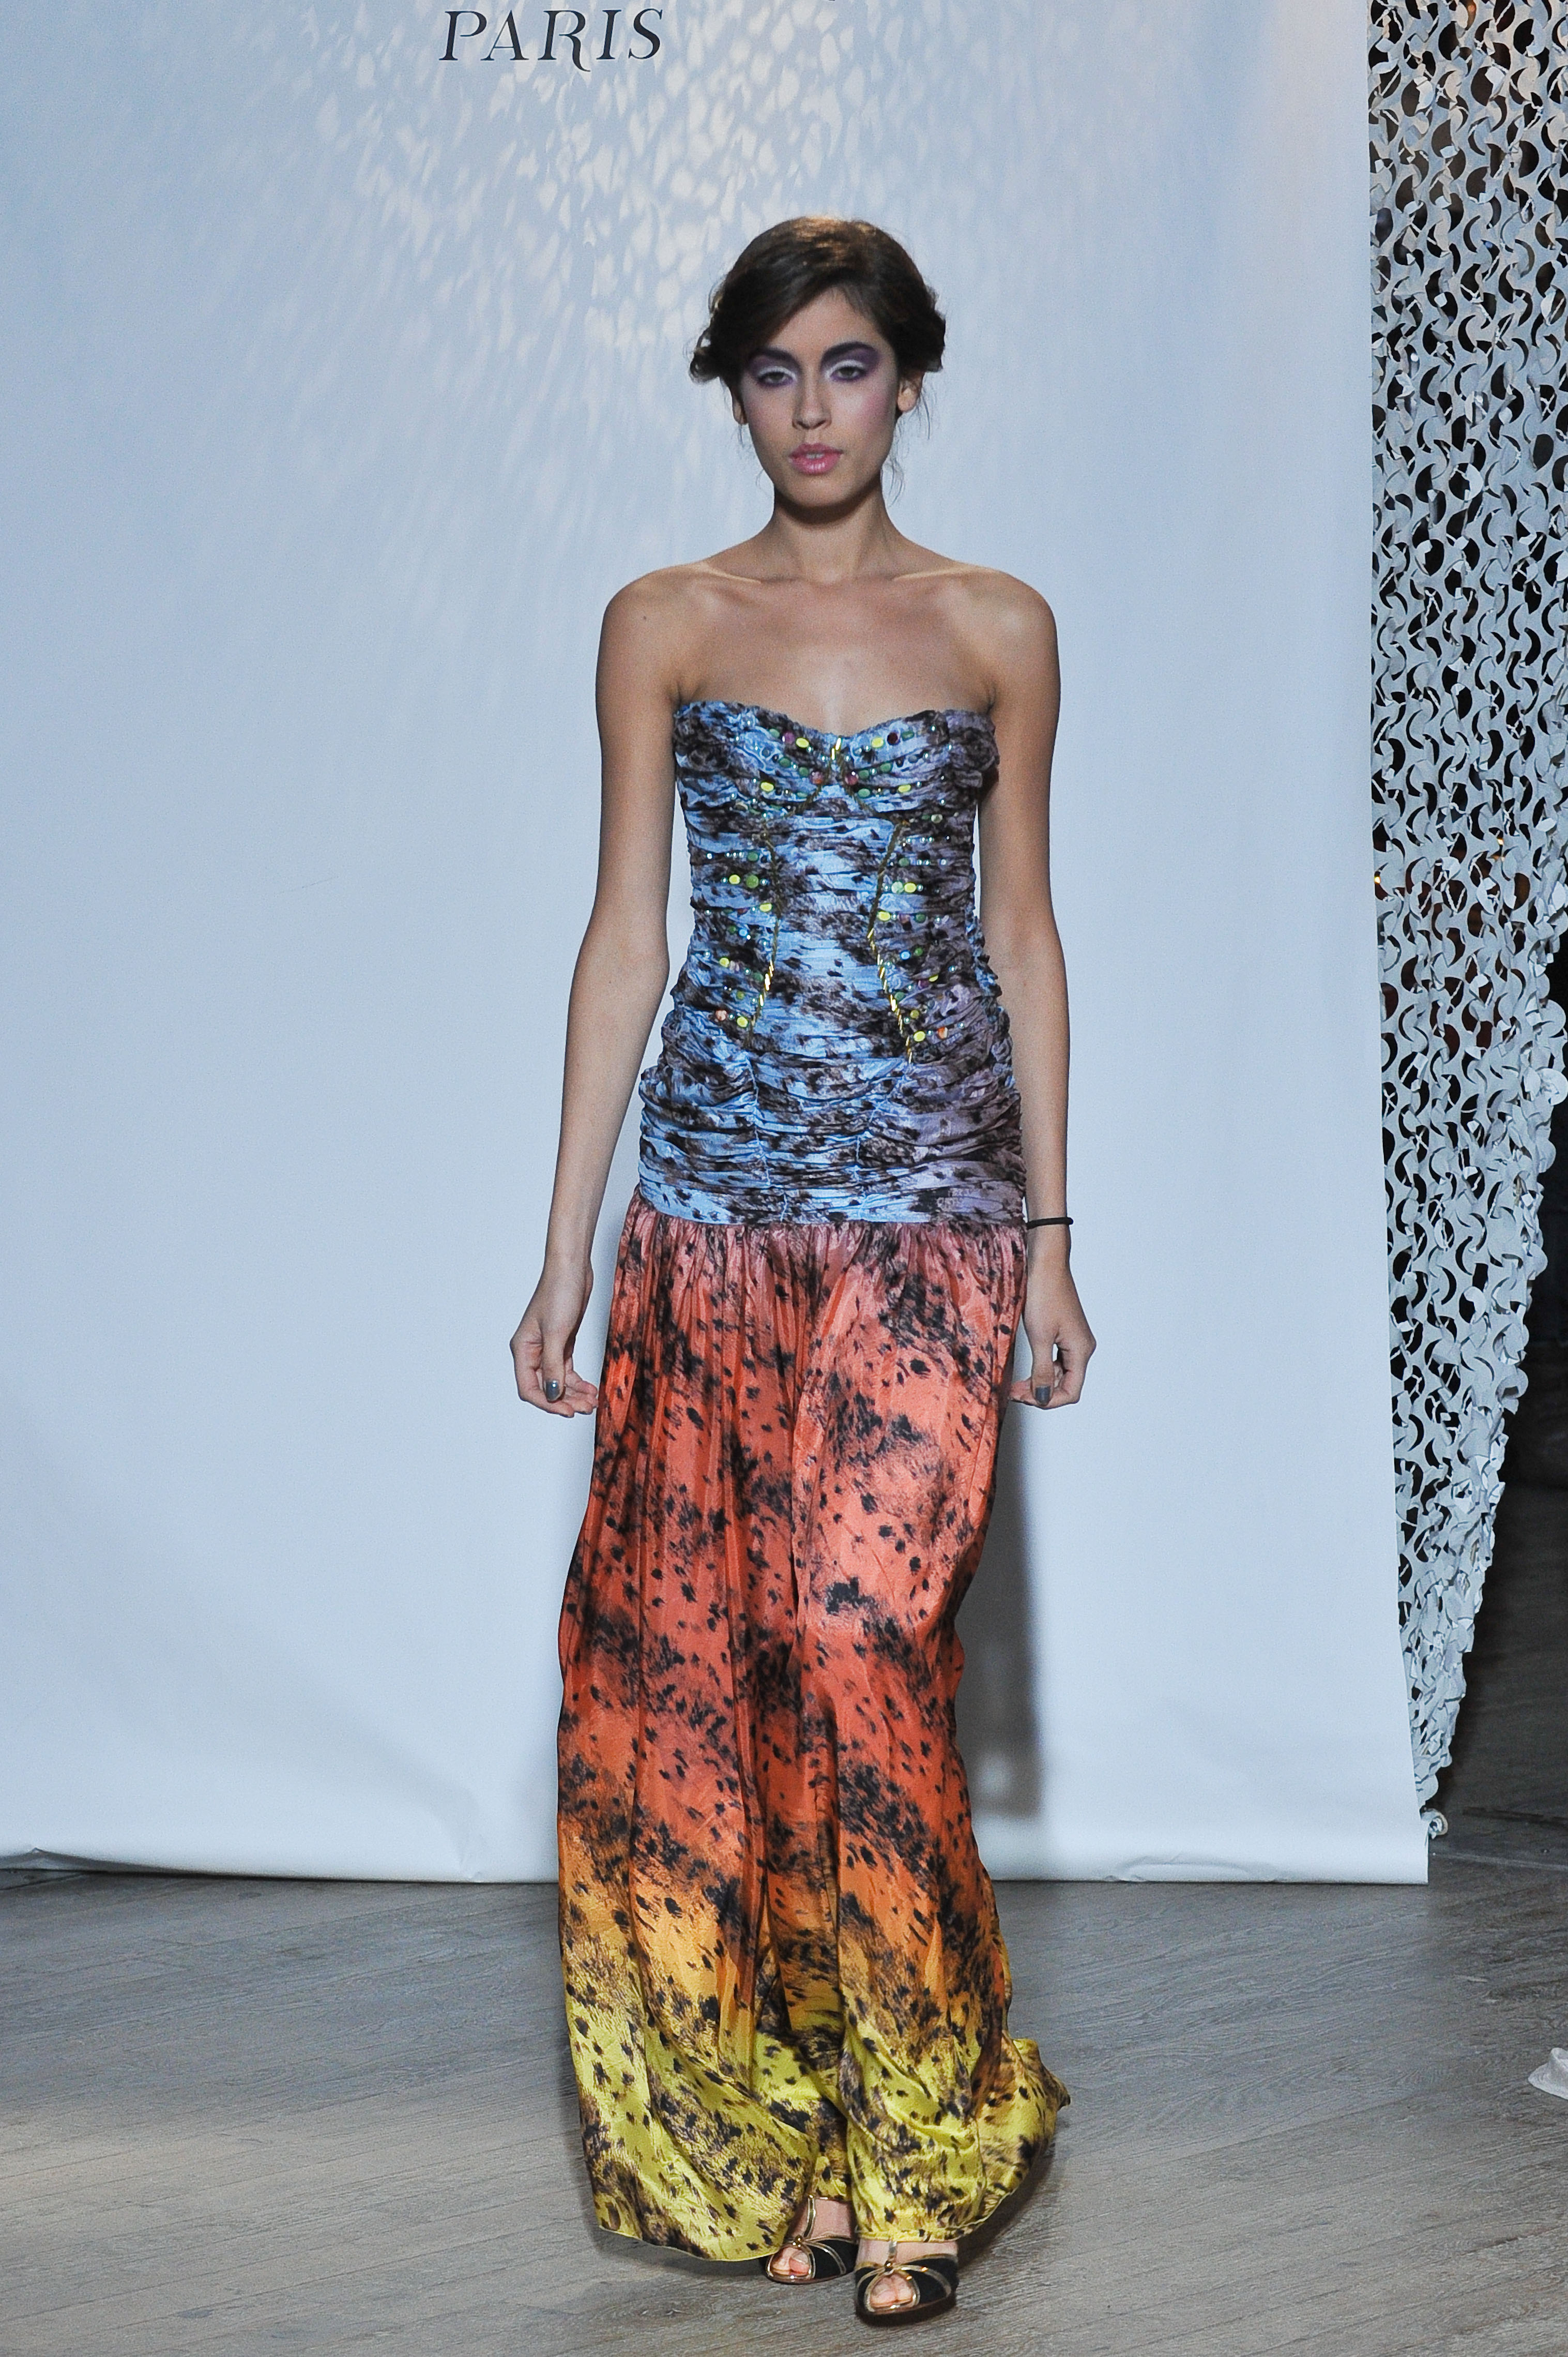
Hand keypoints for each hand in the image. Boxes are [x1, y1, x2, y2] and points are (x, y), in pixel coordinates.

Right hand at [511, 1255, 597, 1415]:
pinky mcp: (562, 1343)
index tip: (568, 1412)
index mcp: (523, 1350)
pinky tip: (590, 1389)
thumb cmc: (559, 1294)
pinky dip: (578, 1382)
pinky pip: (567, 1371)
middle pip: (545, 1388)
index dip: (547, 1403)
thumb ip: (553, 1366)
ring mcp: (547, 1348)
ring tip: (592, 1402)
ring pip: (558, 1381)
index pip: (529, 1388)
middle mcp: (532, 1352)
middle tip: (586, 1408)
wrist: (572, 1269)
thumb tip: (552, 1394)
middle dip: (565, 1401)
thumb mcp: (557, 1333)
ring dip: (574, 1394)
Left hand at [1010, 1245, 1094, 1409]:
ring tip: (1016, 1382)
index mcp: (1081, 1351)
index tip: (1023, 1398)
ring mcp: (1074, 1340)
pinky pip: (1055, 1359)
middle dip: (1040, 1392)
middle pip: (1065, 1384)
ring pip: (1059, 1373)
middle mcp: (1082, 1348)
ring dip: (1039, 1381)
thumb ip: (1042, 1370)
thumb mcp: (1039, 1336)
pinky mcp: (1065, 1333)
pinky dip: (1041, 1367)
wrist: (1046, 1264)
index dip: (1047, 1401)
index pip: (1071, 1392)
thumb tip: (1042, 1398)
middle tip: (1014, 1391)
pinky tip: (1026, 1367)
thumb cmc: (1044, 1293)